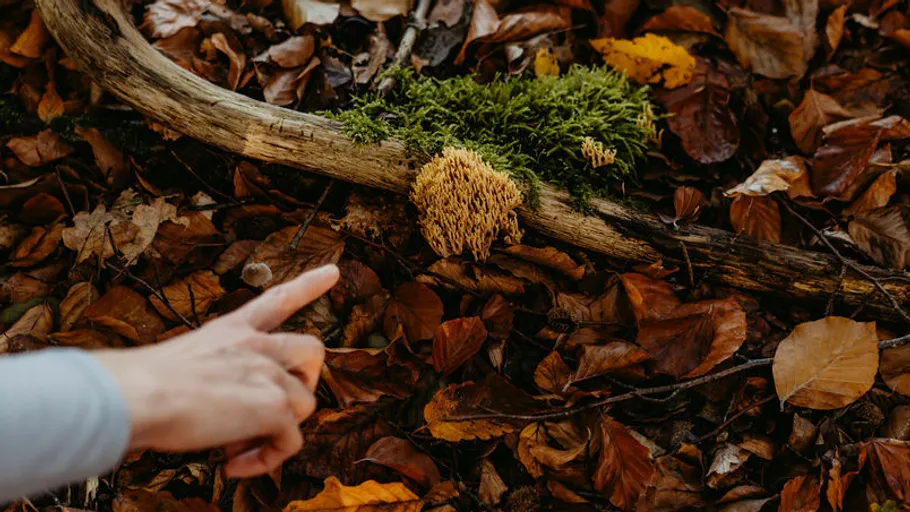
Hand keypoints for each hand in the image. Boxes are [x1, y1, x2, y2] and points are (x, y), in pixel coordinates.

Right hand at [92, 264, 339, 478]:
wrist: (135, 396)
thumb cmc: (139, 385)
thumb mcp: (180, 363)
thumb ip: (208, 376)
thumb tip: (216, 411)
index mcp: (231, 330)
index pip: (277, 300)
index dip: (308, 285)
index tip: (332, 272)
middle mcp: (255, 345)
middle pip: (311, 351)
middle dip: (304, 380)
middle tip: (274, 407)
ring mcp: (269, 373)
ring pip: (305, 403)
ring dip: (278, 430)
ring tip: (236, 446)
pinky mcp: (274, 406)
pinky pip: (290, 440)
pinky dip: (267, 458)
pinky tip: (234, 465)